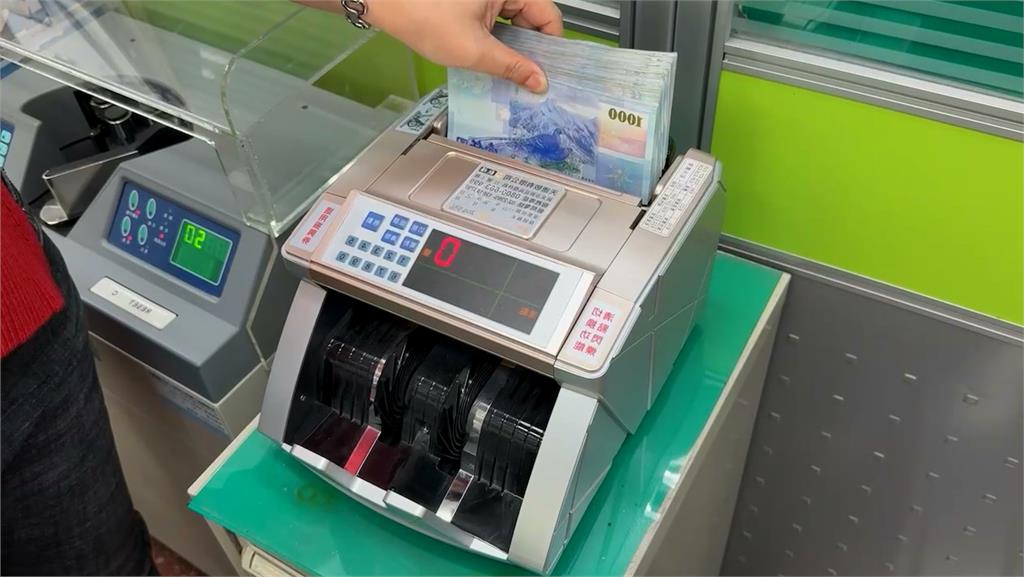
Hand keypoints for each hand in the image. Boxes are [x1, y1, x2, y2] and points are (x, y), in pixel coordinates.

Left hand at [298, 0, 562, 92]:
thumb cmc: (427, 19)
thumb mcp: (474, 50)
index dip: (550, 48)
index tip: (546, 77)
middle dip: (531, 52)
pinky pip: (496, 23)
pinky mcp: (472, 3)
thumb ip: (512, 67)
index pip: (549, 17)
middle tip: (529, 85)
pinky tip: (491, 65)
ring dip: (512, 50)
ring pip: (514, 24)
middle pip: (532, 20)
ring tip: (510, 79)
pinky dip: (496, 42)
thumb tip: (541, 84)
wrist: (383, 3)